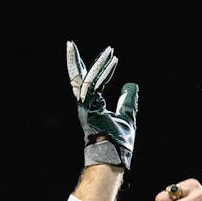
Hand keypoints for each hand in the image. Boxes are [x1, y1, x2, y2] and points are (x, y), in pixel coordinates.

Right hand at [66, 41, 137, 169]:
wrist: (112, 156)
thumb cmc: (117, 142)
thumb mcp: (127, 116)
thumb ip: (127, 101)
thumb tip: (131, 85)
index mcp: (91, 105)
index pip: (89, 82)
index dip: (97, 68)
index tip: (110, 55)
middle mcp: (85, 104)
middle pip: (77, 78)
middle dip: (74, 60)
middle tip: (70, 44)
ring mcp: (85, 107)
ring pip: (85, 79)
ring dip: (96, 63)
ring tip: (108, 51)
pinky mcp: (88, 108)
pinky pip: (93, 86)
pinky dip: (103, 73)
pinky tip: (112, 61)